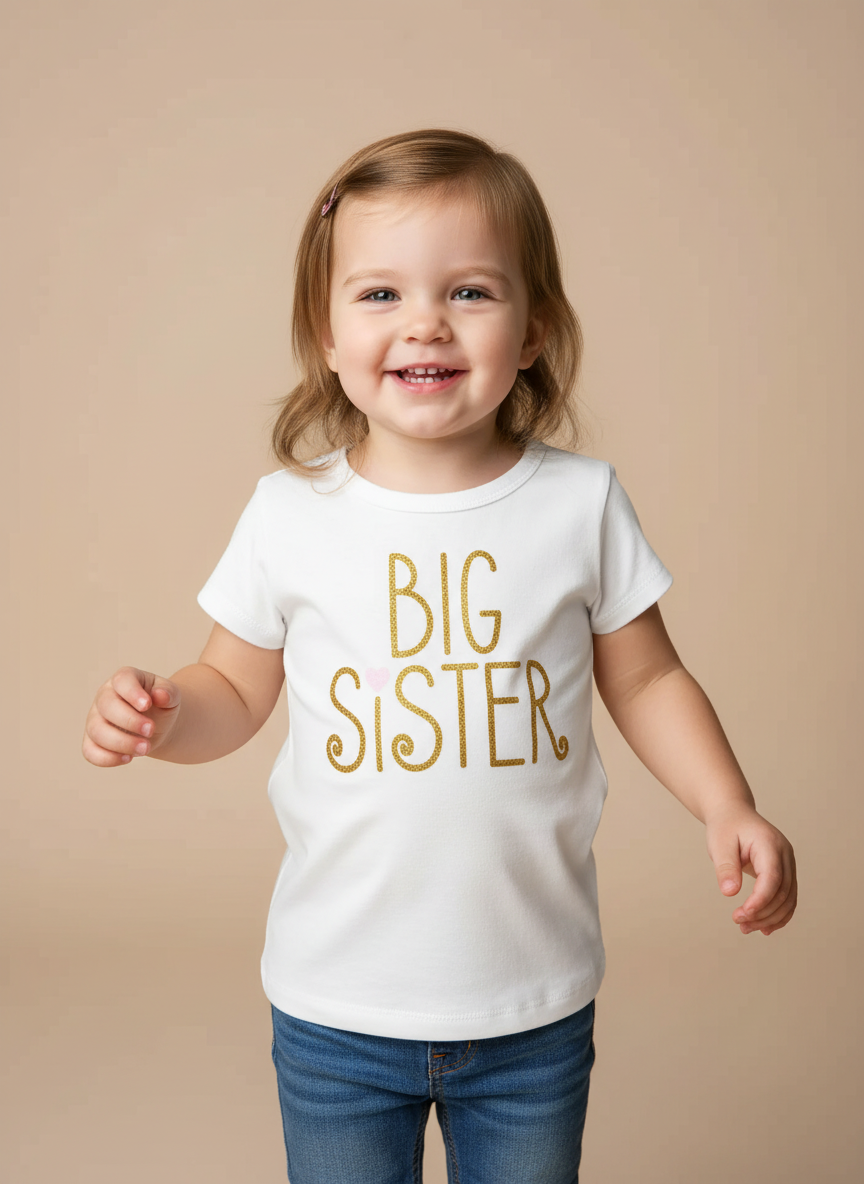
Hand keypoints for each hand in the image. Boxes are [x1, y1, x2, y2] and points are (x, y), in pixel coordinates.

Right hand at [83, 666, 180, 766]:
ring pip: (97, 730)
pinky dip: (107, 758)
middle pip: (107, 706)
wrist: (156, 726)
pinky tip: (128, 758)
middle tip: (151, 730)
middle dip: (130, 721)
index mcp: (124, 679)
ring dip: (121, 742)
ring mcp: (95, 719)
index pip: (122, 680)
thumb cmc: (161, 705)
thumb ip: (168, 692)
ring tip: (146, 748)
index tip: (147, 705)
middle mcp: (104, 696)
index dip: (132, 692)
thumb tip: (161, 695)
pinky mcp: (92, 741)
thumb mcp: (171, 696)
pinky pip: (90, 751)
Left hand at [705, 802, 796, 935]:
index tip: (741, 914)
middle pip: (783, 892)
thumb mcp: (719, 844)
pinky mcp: (785, 872)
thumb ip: (726, 867)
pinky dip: (778, 914)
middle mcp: (784, 854)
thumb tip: (730, 893)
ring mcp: (788, 863)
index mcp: (769, 843)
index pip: (772, 878)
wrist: (734, 814)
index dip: (760, 900)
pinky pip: (787, 897)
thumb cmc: (726, 827)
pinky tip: (764, 927)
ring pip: (788, 899)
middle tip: (739, 923)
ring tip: (746, 928)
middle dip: (762, 913)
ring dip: (770, 918)